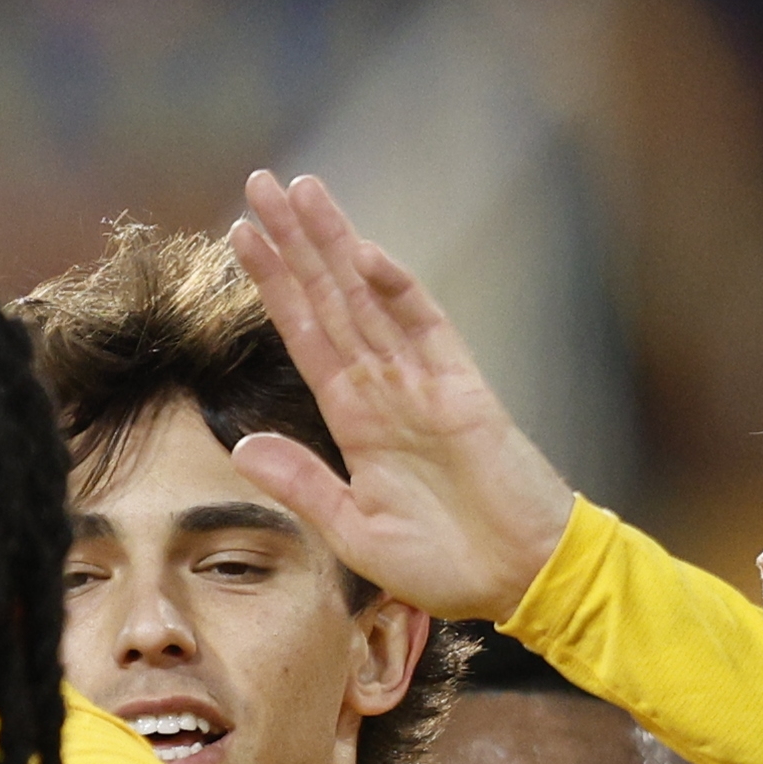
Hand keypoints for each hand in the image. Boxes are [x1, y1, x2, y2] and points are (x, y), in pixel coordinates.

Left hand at [218, 173, 586, 615]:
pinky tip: (362, 253)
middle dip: (294, 243)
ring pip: (368, 301)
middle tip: (258, 183)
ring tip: (299, 193)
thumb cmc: (449, 568)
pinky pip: (426, 329)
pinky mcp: (465, 390)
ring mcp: (425, 385)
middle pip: (330, 301)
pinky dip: (396, 290)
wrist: (524, 581)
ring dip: (333, 247)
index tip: (238, 235)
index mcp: (356, 423)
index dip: (272, 287)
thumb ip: (304, 486)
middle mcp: (385, 392)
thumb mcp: (357, 534)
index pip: (304, 338)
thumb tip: (243, 445)